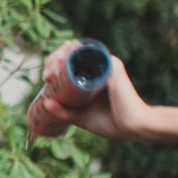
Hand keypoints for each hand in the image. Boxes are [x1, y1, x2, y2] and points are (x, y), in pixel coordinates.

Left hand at [36, 43, 152, 141]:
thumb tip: (45, 104)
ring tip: (52, 68)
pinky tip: (63, 57)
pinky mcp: (111, 65)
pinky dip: (73, 52)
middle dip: (54, 59)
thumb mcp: (81, 117)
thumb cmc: (112, 123)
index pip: (70, 62)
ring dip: (61, 54)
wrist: (132, 127)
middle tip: (48, 76)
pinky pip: (90, 53)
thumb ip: (64, 112)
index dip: (55, 64)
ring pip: (77, 50)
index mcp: (93, 77)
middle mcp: (99, 67)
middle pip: (71, 53)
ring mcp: (106, 64)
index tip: (47, 78)